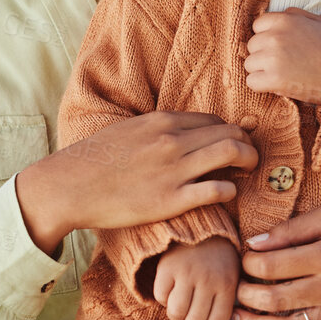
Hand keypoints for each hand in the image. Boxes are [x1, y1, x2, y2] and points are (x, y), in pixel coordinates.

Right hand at [16, 113, 257, 254]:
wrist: (70, 186)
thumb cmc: (95, 160)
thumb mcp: (128, 131)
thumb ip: (156, 130)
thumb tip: (178, 134)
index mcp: (161, 121)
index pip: (213, 119)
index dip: (229, 131)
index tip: (233, 143)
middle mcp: (172, 141)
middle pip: (230, 132)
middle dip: (247, 143)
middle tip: (250, 157)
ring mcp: (173, 170)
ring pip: (231, 153)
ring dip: (248, 160)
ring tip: (249, 170)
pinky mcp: (171, 200)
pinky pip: (217, 190)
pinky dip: (230, 190)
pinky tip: (227, 194)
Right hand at [152, 236, 240, 319]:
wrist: (202, 226)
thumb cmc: (219, 260)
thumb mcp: (231, 280)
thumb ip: (227, 307)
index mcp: (227, 285)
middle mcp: (207, 280)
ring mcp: (186, 273)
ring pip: (175, 314)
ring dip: (177, 317)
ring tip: (181, 309)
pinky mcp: (167, 267)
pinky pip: (160, 296)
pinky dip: (163, 299)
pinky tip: (171, 291)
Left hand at [244, 9, 320, 104]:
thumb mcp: (316, 22)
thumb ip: (295, 14)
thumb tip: (281, 12)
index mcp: (284, 20)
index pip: (257, 26)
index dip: (266, 37)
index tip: (278, 46)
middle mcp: (275, 37)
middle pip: (252, 46)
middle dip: (263, 54)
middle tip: (281, 62)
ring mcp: (273, 58)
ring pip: (249, 64)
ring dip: (261, 70)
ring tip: (280, 73)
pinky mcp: (273, 79)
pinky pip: (251, 82)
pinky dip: (261, 85)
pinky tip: (275, 84)